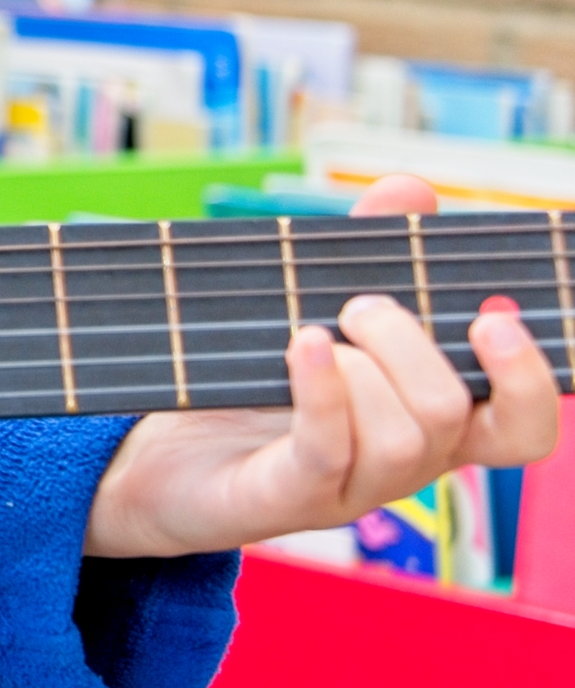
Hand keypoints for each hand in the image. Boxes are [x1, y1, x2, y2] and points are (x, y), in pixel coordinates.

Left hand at [87, 175, 564, 560]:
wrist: (156, 460)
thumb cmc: (247, 384)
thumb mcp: (308, 310)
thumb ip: (363, 255)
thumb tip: (409, 188)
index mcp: (426, 423)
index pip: (522, 428)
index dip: (531, 381)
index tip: (495, 316)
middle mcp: (401, 465)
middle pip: (455, 417)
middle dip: (414, 345)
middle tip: (361, 305)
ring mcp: (348, 488)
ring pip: (404, 440)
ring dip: (366, 367)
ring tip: (315, 329)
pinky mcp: (284, 498)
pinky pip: (327, 450)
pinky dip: (323, 390)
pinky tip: (304, 343)